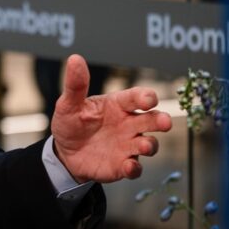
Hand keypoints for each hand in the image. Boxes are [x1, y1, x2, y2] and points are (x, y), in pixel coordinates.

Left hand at [50, 55, 171, 183]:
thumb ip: (76, 85)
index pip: (137, 97)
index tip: (149, 99)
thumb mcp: (68, 104)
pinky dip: (134, 168)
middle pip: (152, 120)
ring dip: (149, 145)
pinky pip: (134, 168)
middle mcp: (129, 124)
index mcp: (118, 105)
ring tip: (144, 145)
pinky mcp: (122, 165)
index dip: (145, 97)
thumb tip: (75, 59)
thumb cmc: (71, 123)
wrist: (65, 152)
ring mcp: (128, 145)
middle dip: (161, 120)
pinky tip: (129, 166)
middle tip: (164, 122)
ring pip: (148, 144)